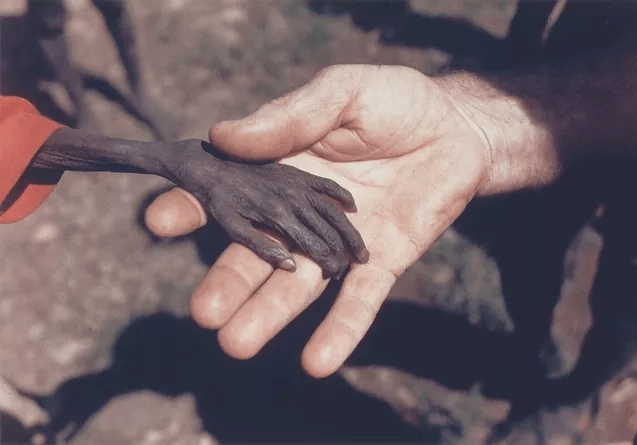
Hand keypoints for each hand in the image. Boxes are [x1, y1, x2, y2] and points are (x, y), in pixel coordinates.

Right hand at [145, 65, 532, 376]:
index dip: (195, 204)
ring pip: (300, 285)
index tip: (159, 220)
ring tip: (238, 343)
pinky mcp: (381, 262)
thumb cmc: (395, 102)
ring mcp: (339, 243)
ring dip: (271, 314)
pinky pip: (359, 301)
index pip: (230, 191)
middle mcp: (301, 214)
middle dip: (231, 283)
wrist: (458, 127)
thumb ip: (288, 117)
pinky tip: (319, 362)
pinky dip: (340, 329)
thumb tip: (223, 134)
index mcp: (282, 170)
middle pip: (259, 253)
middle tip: (204, 313)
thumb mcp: (342, 93)